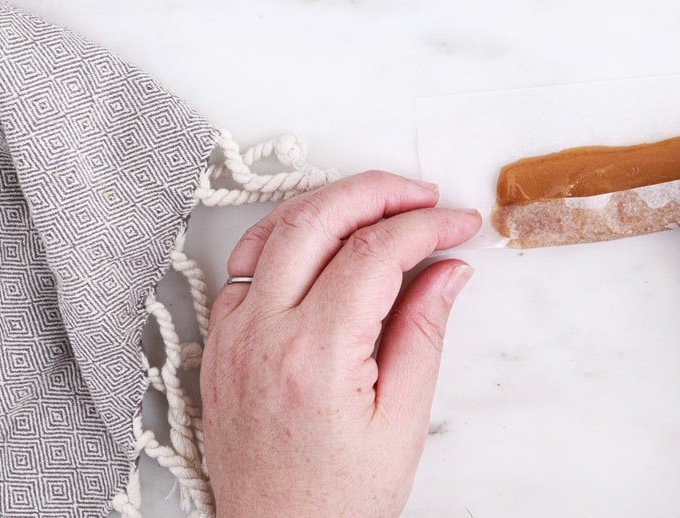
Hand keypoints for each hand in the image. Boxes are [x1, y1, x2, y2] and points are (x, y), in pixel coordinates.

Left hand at [201, 171, 481, 517]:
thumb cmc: (337, 499)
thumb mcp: (401, 419)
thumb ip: (423, 331)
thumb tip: (446, 269)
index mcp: (314, 356)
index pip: (375, 252)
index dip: (426, 225)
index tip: (458, 224)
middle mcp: (262, 336)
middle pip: (318, 219)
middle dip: (378, 192)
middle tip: (423, 197)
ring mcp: (232, 337)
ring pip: (273, 229)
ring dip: (330, 204)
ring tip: (380, 206)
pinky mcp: (220, 344)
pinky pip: (247, 263)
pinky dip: (290, 235)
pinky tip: (325, 240)